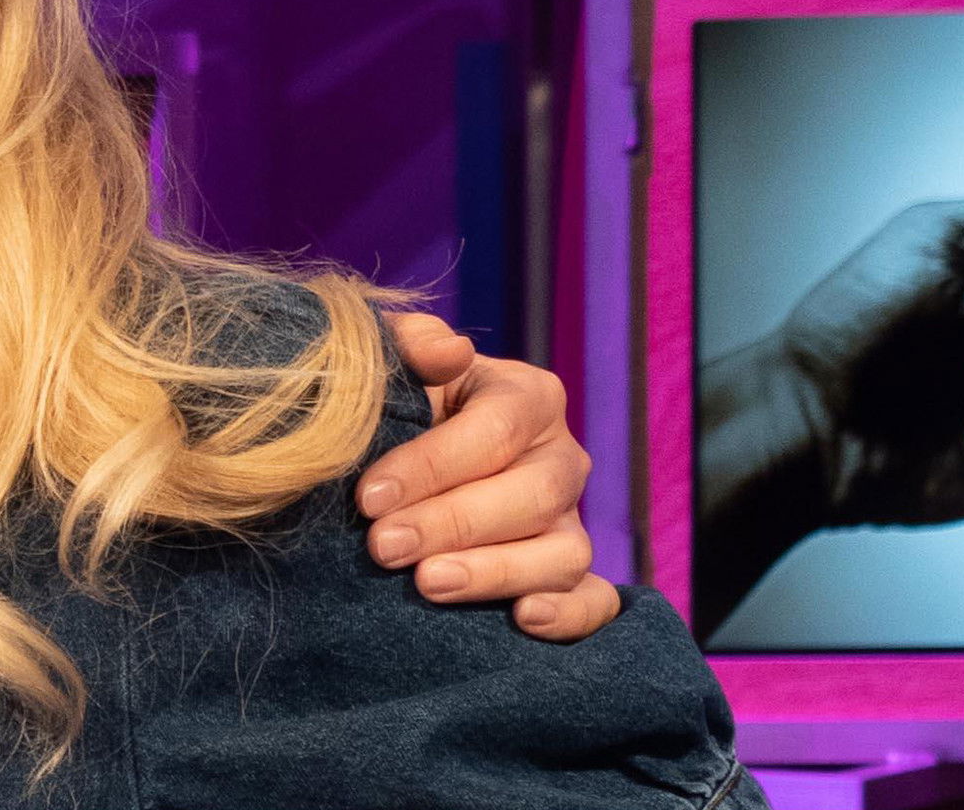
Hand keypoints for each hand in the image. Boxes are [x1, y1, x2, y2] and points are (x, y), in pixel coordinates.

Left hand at [363, 311, 620, 641]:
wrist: (392, 457)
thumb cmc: (395, 404)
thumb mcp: (392, 363)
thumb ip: (411, 343)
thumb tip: (449, 351)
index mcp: (527, 396)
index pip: (494, 431)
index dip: (432, 465)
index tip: (370, 496)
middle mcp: (560, 459)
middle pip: (531, 496)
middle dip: (452, 524)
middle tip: (383, 547)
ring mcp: (571, 520)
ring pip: (562, 553)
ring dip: (496, 573)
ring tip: (428, 584)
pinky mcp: (572, 575)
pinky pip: (594, 600)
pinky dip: (569, 614)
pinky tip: (522, 620)